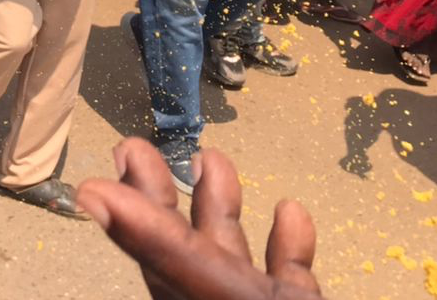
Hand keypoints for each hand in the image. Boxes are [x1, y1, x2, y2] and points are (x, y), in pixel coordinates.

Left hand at [77, 138, 320, 299]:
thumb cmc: (345, 291)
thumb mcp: (225, 289)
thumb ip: (178, 260)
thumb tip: (92, 200)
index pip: (177, 278)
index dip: (137, 232)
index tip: (92, 191)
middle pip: (187, 271)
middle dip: (159, 208)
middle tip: (129, 150)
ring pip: (236, 274)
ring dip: (221, 216)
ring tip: (208, 156)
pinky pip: (290, 293)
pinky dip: (289, 257)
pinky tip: (290, 210)